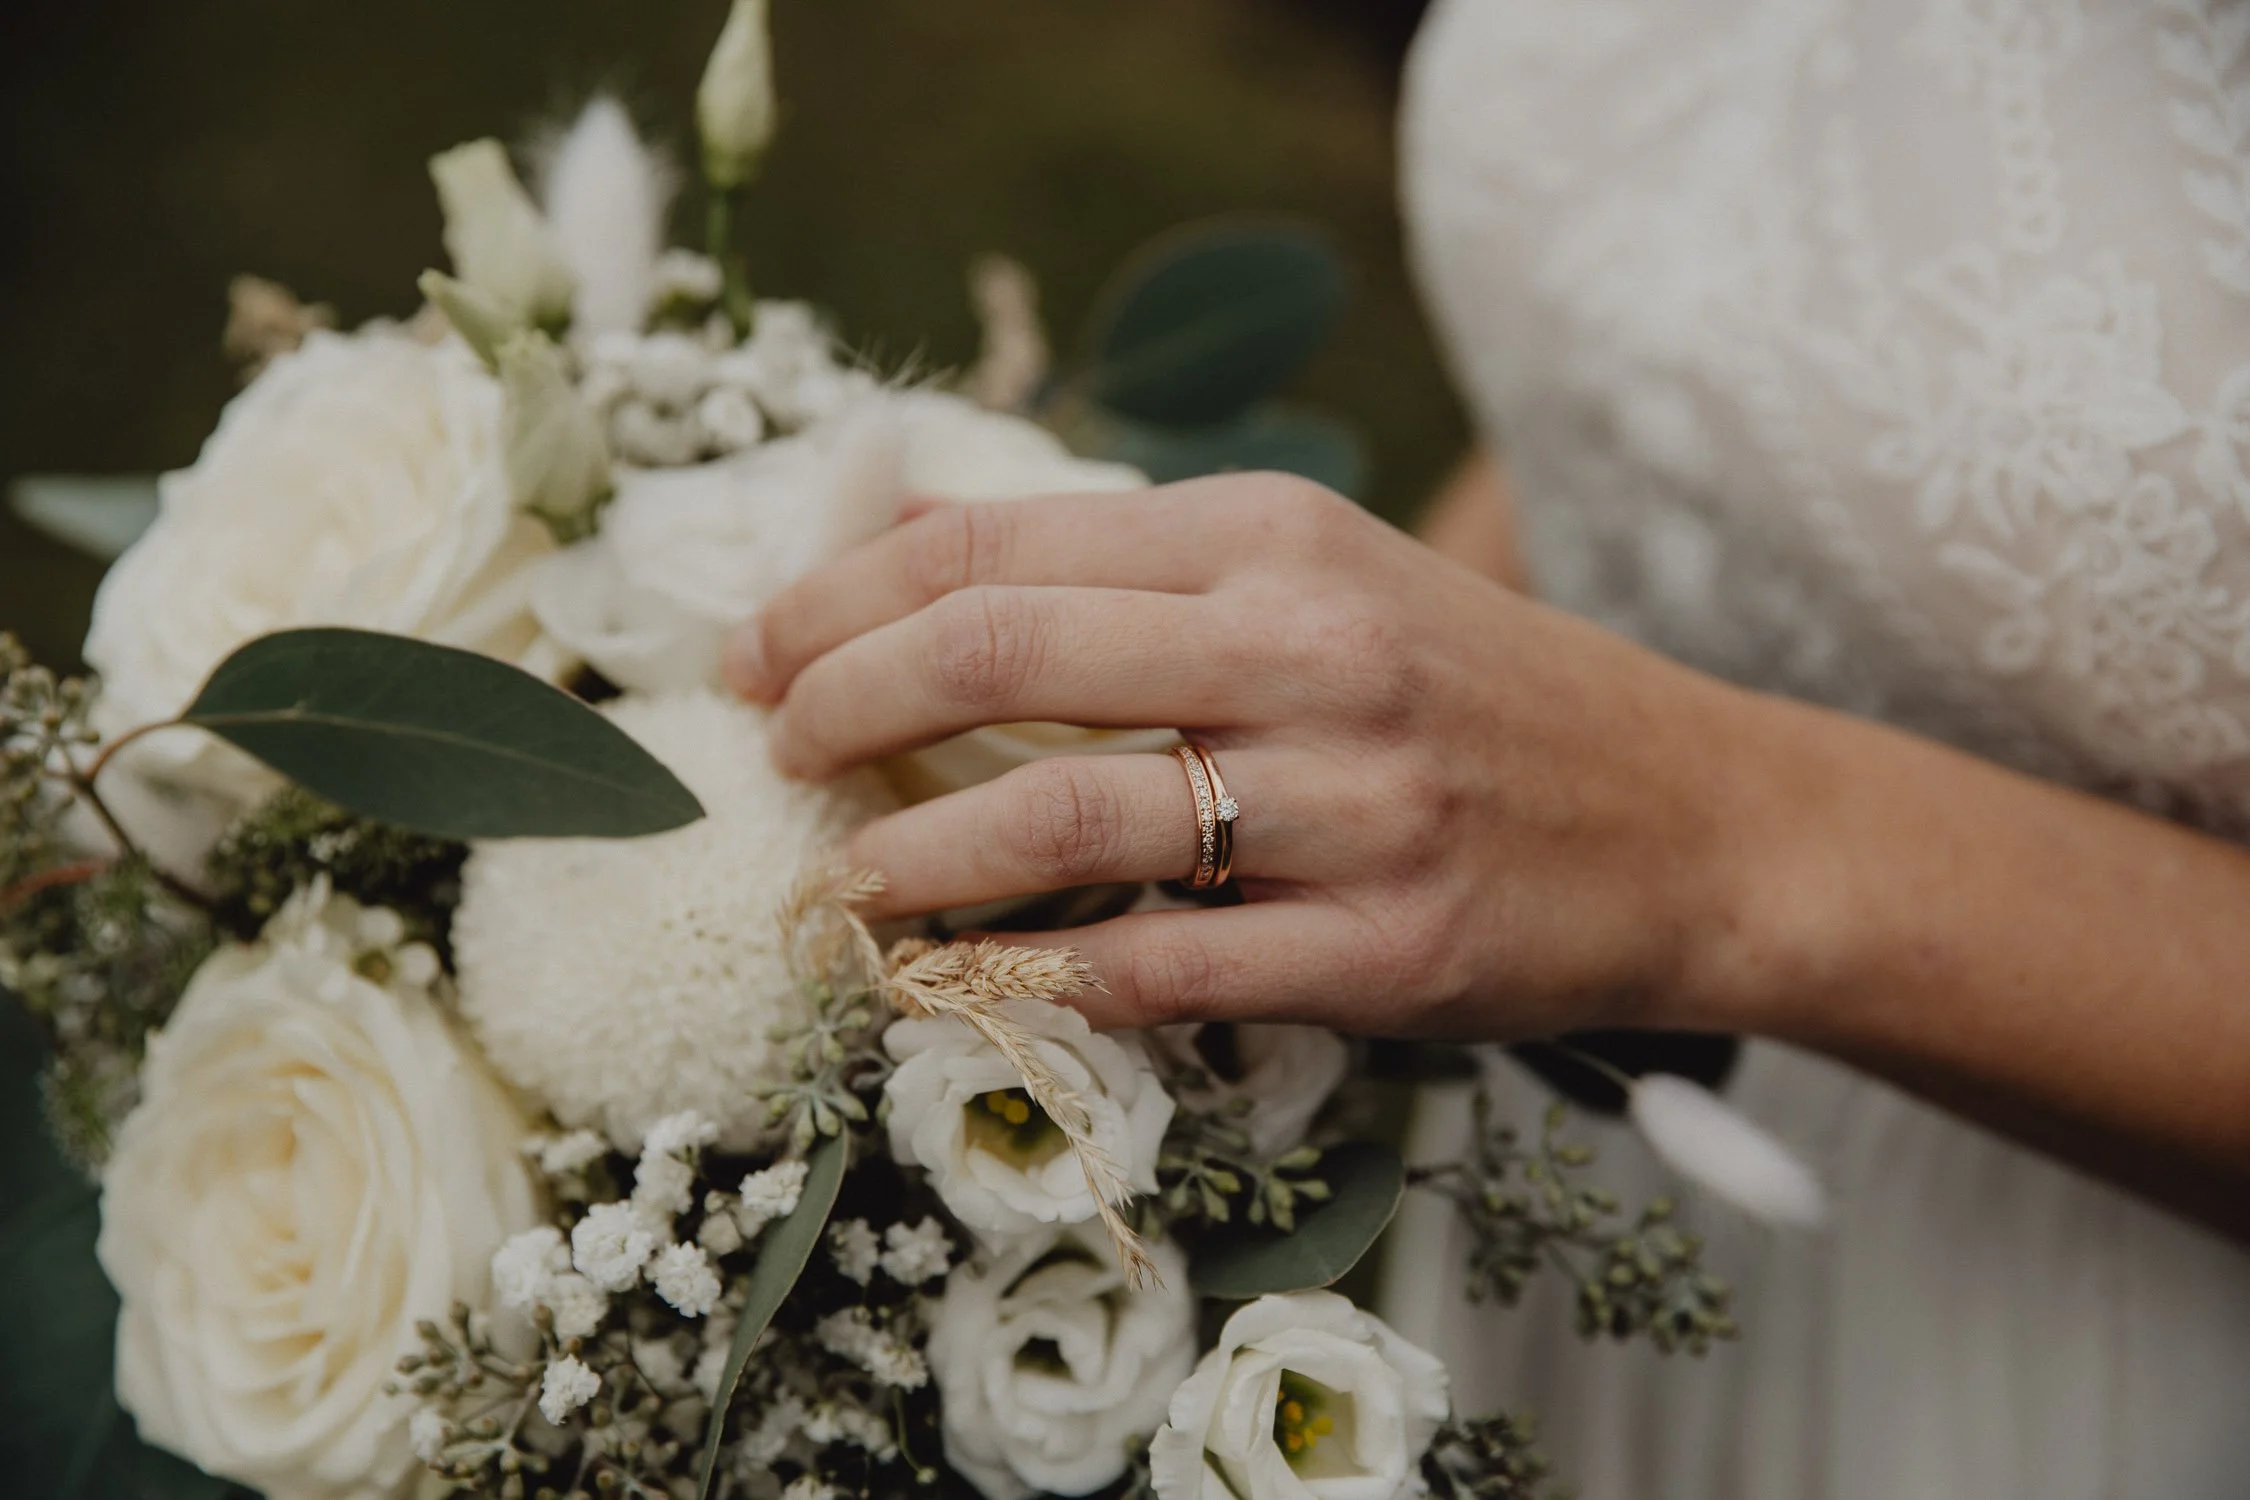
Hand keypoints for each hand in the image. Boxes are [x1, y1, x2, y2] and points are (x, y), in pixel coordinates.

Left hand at [726, 474, 1780, 1037]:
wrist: (1698, 820)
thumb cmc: (1479, 696)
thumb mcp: (1327, 576)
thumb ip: (1140, 567)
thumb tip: (912, 559)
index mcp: (1277, 533)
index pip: (998, 542)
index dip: (841, 599)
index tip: (761, 654)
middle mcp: (1309, 646)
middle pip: (998, 653)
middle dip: (840, 704)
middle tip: (774, 752)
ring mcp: (1352, 802)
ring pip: (1062, 815)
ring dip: (912, 857)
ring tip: (842, 881)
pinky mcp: (1384, 947)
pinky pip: (1160, 964)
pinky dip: (1038, 973)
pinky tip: (970, 979)